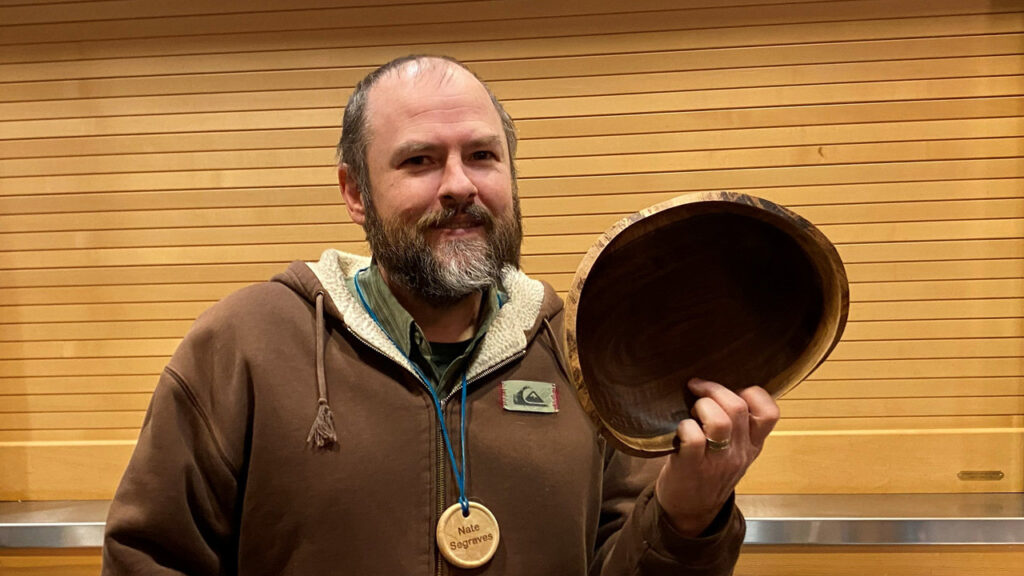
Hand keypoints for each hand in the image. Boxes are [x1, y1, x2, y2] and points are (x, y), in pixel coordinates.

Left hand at [654, 378, 779, 536]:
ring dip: (701, 406)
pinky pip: (693, 437)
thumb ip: (737, 427)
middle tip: (696, 387)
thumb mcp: (734, 452)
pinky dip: (684, 426)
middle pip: (738, 407)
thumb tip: (721, 387)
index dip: (752, 393)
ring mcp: (718, 461)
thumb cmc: (709, 472)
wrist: (692, 512)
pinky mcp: (692, 466)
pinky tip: (679, 430)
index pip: (769, 412)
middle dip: (714, 389)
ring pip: (719, 420)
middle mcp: (740, 452)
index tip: (732, 389)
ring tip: (691, 409)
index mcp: (753, 445)